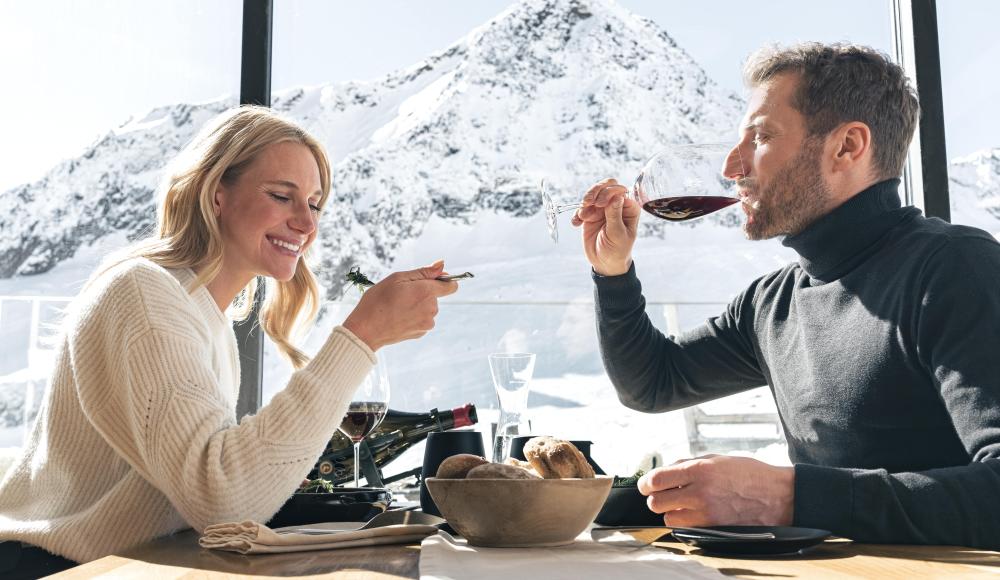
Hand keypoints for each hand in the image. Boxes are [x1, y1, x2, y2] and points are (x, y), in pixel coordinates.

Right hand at [342, 260, 457, 350]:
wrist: (366, 330)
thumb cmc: (378, 301)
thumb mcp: (397, 278)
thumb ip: (423, 272)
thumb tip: (441, 265)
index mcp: (427, 292)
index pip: (452, 286)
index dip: (443, 280)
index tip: (431, 280)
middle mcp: (431, 309)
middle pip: (435, 297)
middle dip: (422, 293)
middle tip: (401, 294)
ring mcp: (427, 323)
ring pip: (428, 309)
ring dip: (417, 306)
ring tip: (397, 307)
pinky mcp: (421, 333)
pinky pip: (421, 320)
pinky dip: (413, 317)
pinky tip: (398, 317)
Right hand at [570, 178, 639, 276]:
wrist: (605, 263)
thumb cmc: (617, 250)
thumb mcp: (617, 234)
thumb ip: (615, 216)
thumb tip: (617, 197)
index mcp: (629, 208)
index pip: (619, 190)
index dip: (608, 193)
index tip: (599, 204)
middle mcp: (616, 205)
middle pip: (606, 187)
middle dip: (595, 192)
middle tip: (587, 203)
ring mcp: (602, 209)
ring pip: (592, 194)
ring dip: (585, 203)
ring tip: (582, 216)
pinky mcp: (590, 215)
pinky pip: (581, 208)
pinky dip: (577, 214)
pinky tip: (576, 223)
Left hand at [637, 454, 793, 526]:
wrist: (777, 496)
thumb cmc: (748, 474)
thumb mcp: (716, 459)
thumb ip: (688, 464)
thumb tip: (665, 471)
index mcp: (699, 470)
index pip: (657, 479)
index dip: (646, 483)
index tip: (646, 484)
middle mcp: (700, 492)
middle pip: (656, 502)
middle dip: (656, 497)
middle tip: (662, 494)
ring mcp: (706, 513)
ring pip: (668, 518)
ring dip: (671, 511)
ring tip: (683, 504)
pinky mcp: (713, 529)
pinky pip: (685, 528)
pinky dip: (684, 522)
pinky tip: (694, 512)